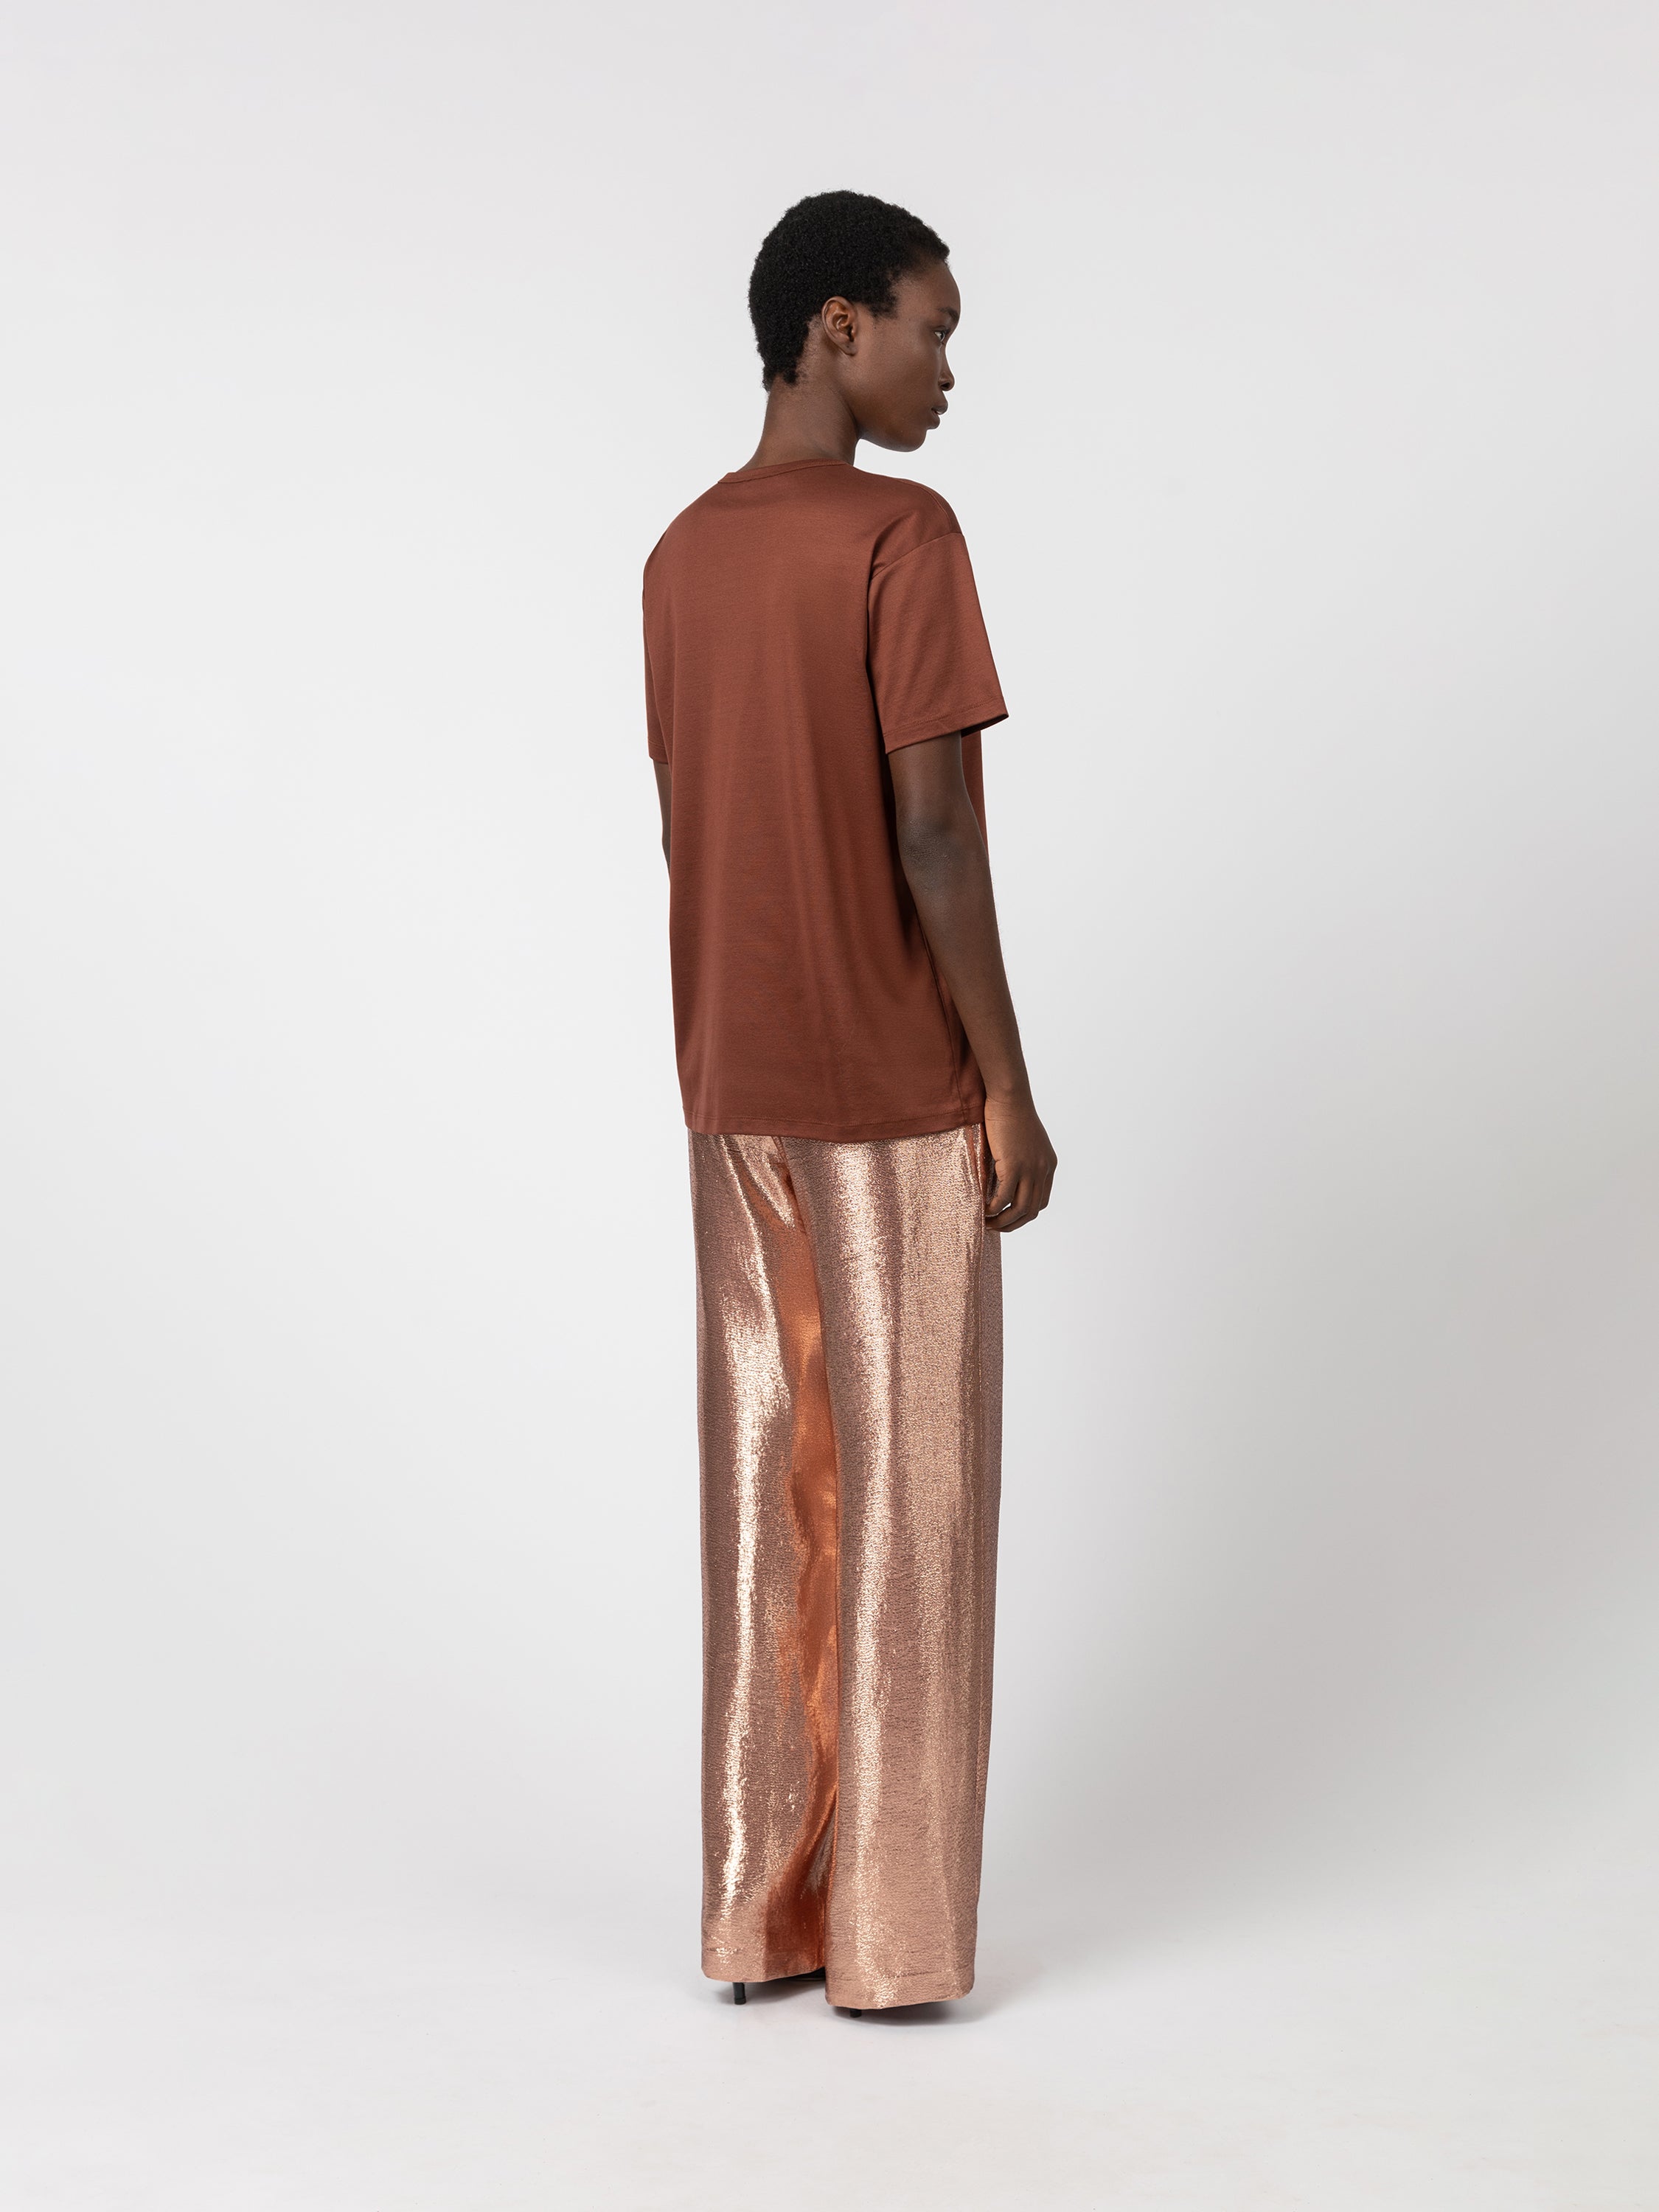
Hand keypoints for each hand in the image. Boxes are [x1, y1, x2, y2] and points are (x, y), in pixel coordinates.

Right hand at [982, 1091, 1056, 1231]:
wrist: (1010, 1097)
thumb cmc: (1011, 1113)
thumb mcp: (1024, 1141)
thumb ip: (1021, 1159)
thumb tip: (1005, 1173)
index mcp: (1049, 1165)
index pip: (1041, 1201)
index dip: (1025, 1214)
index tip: (1008, 1216)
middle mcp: (1043, 1170)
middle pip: (1032, 1210)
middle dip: (1014, 1224)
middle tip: (996, 1227)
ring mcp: (1031, 1169)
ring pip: (1020, 1209)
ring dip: (1004, 1222)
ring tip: (988, 1223)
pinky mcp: (1014, 1166)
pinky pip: (1004, 1197)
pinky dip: (993, 1208)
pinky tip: (983, 1209)